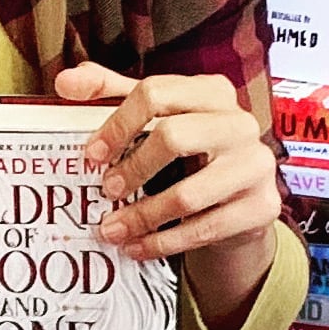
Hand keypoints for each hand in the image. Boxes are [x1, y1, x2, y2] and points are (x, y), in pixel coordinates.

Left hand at [58, 62, 283, 265]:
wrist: (239, 197)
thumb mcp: (154, 115)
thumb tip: (66, 82)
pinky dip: (164, 242)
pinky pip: (205, 229)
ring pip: (189, 194)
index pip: (156, 92)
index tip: (91, 154)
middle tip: (106, 190)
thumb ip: (111, 93)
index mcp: (211, 91)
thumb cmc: (189, 150)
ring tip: (112, 230)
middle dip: (132, 168)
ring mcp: (255, 165)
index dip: (117, 124)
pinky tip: (138, 247)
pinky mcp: (262, 206)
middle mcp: (239, 123)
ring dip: (142, 217)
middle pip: (174, 137)